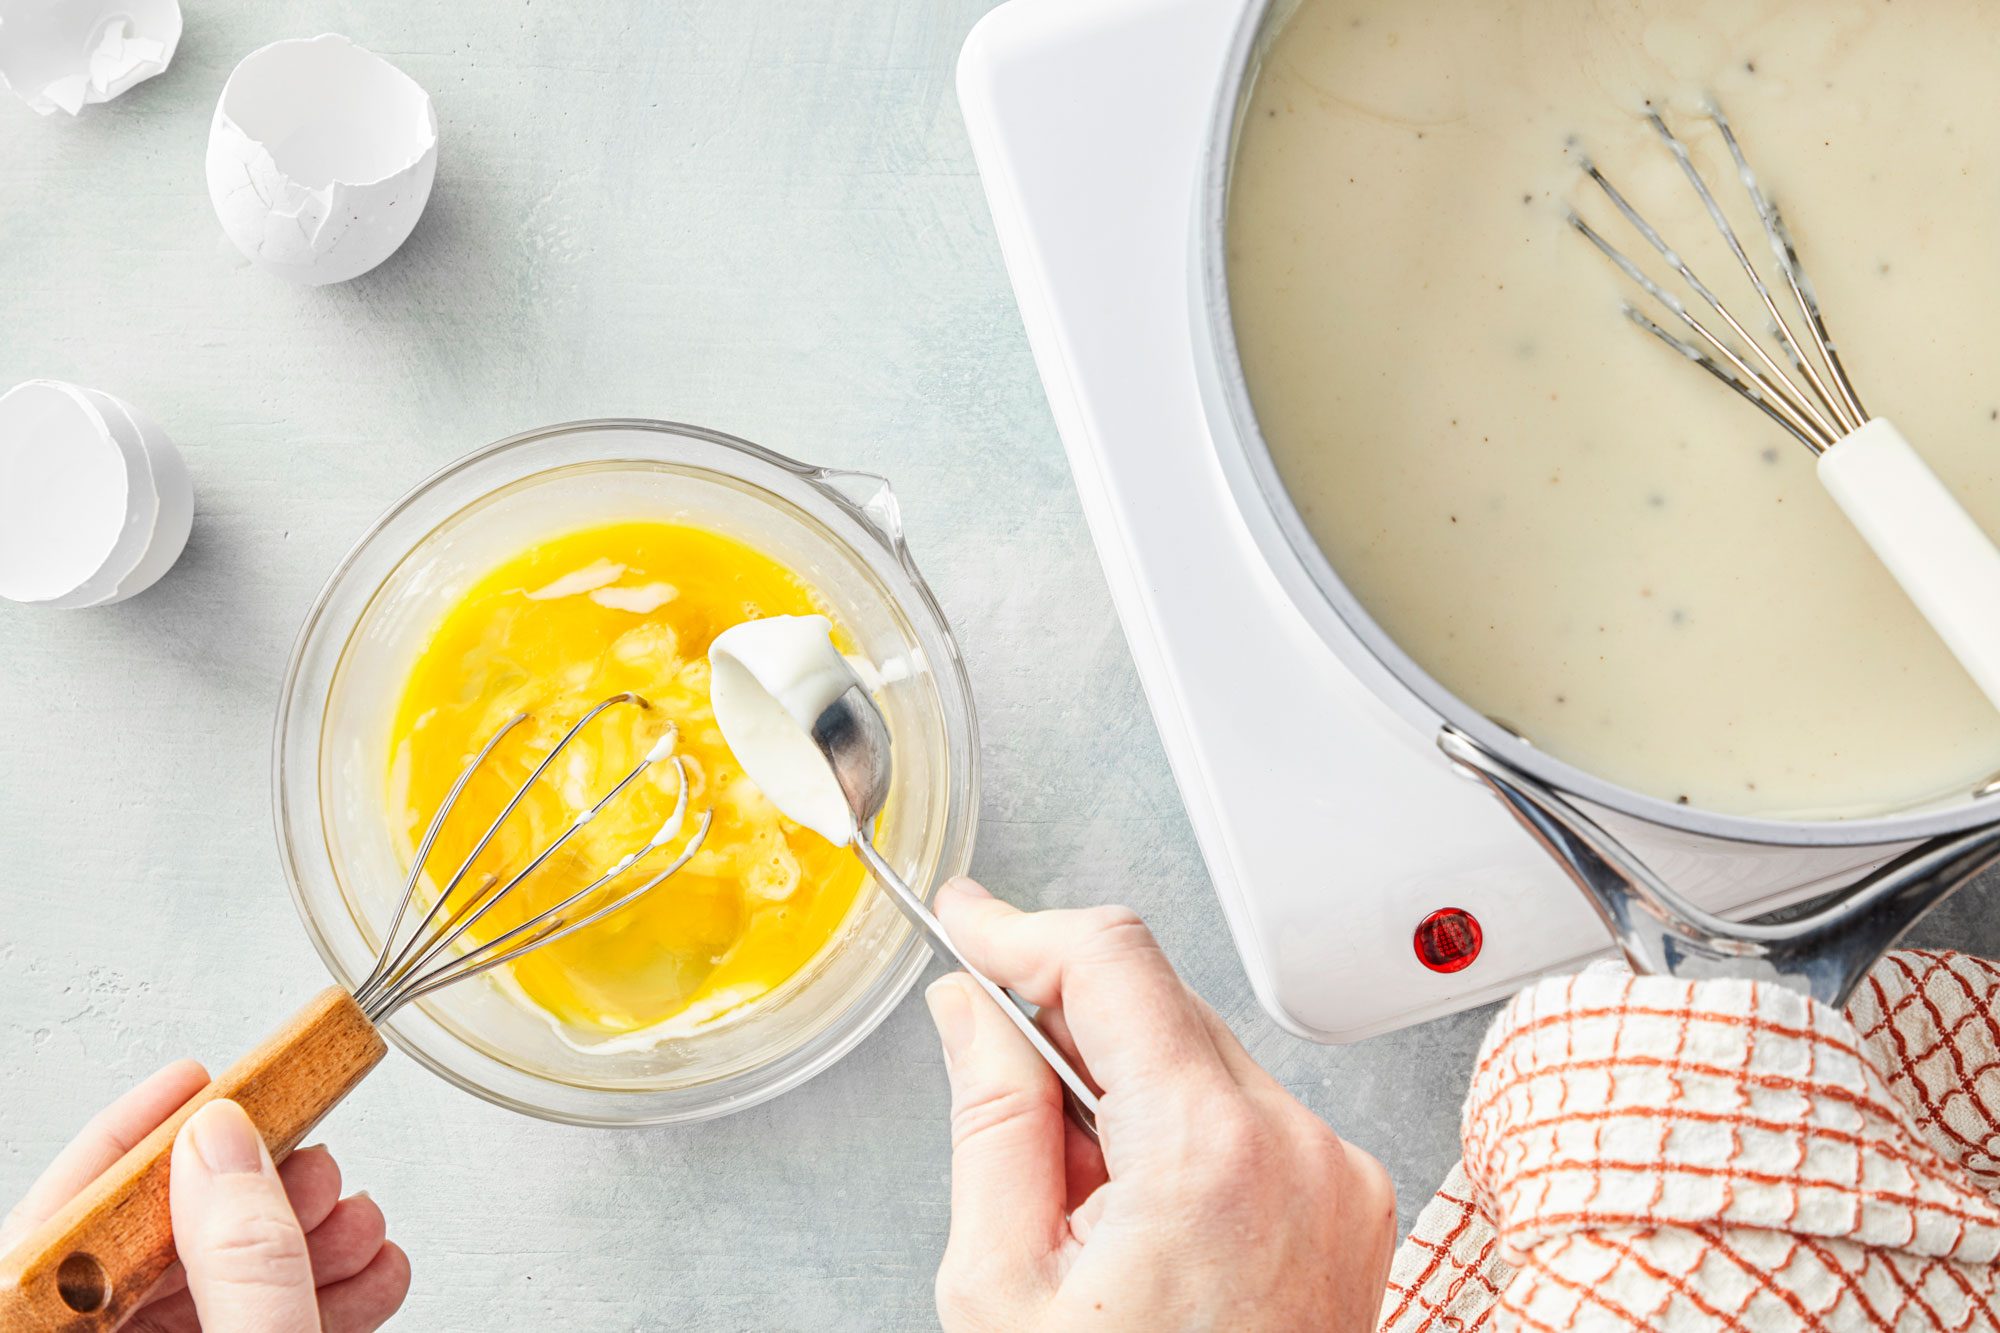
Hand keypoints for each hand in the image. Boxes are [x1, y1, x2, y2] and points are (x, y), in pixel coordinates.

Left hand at [1, 1060, 408, 1331]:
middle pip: (147, 1243)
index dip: (133, 1136)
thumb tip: (226, 1143)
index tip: (199, 1078)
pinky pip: (249, 1323)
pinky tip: (368, 1274)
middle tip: (313, 1162)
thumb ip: (241, 1263)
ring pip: (208, 1285)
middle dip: (254, 1190)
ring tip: (361, 1225)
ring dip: (302, 1241)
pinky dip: (314, 1294)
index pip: (57, 1219)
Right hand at [925, 880, 1395, 1331]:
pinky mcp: (1350, 1199)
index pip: (1112, 959)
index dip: (1020, 926)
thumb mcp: (1004, 1285)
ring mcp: (1336, 1173)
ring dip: (1119, 1082)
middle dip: (1062, 1020)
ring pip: (1200, 1053)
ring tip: (1077, 1201)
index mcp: (1210, 1154)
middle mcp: (1298, 1147)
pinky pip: (1245, 1112)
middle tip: (991, 1080)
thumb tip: (973, 1010)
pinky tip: (1134, 1213)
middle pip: (1158, 1000)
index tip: (967, 918)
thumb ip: (990, 1118)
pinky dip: (1175, 1125)